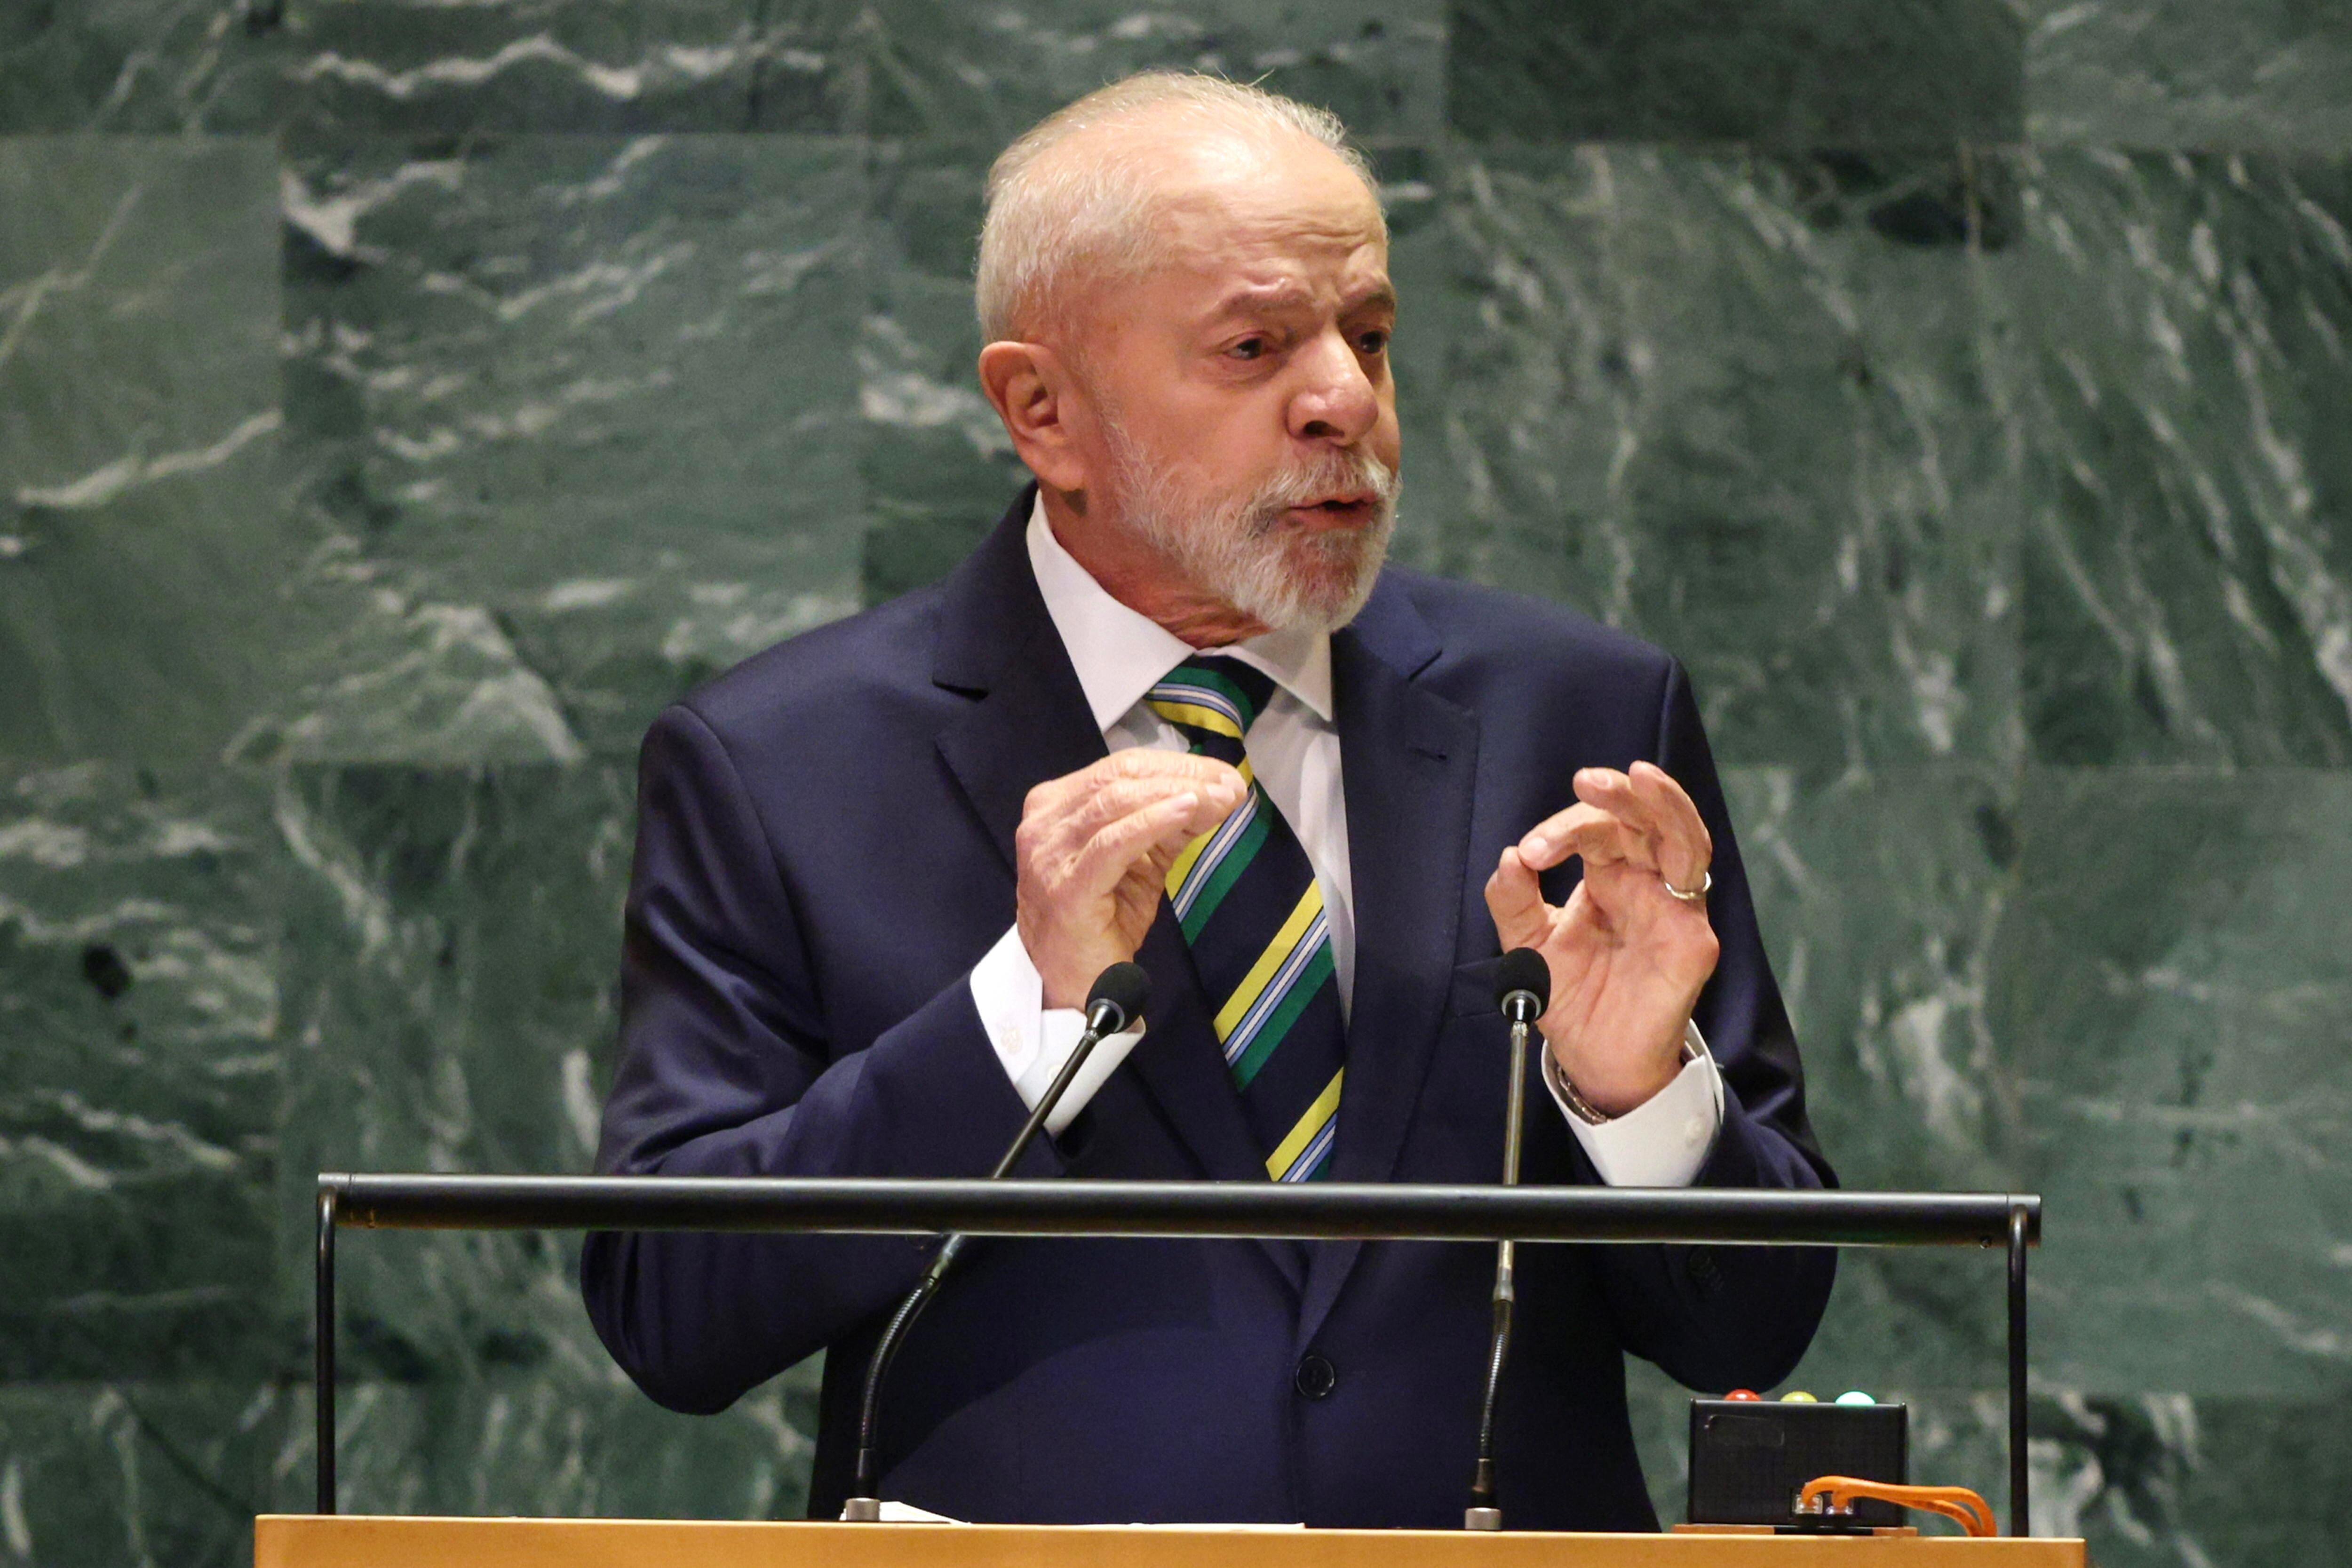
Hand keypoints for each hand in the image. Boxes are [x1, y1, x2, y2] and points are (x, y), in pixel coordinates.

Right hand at [1017, 750, 1247, 1008]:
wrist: (1074, 983)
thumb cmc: (1103, 920)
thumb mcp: (1140, 861)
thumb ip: (1167, 825)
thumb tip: (1216, 792)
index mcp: (1056, 806)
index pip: (1118, 767)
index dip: (1174, 764)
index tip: (1220, 774)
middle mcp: (1045, 823)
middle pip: (1118, 776)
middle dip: (1181, 774)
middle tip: (1228, 784)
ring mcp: (1050, 854)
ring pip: (1115, 802)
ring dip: (1176, 793)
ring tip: (1218, 796)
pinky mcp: (1067, 887)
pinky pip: (1113, 843)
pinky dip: (1152, 821)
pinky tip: (1187, 809)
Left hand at [1483, 761, 1720, 1115]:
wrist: (1592, 1058)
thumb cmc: (1570, 997)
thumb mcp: (1526, 944)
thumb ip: (1513, 901)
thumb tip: (1508, 857)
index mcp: (1609, 877)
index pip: (1597, 830)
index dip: (1565, 828)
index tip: (1531, 852)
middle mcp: (1646, 883)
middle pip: (1646, 819)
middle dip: (1619, 793)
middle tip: (1586, 781)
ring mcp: (1674, 908)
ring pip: (1685, 837)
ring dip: (1664, 804)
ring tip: (1637, 778)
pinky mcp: (1692, 939)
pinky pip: (1694, 889)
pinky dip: (1682, 854)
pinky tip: (1660, 839)